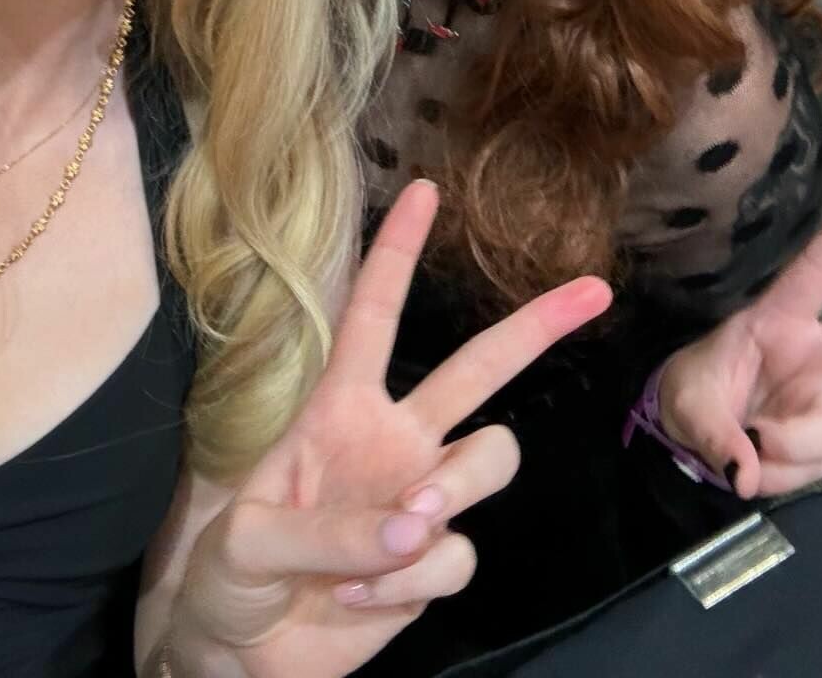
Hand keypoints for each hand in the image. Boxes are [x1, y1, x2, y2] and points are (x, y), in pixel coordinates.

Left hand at [170, 180, 610, 677]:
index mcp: (337, 406)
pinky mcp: (434, 563)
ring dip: (453, 492)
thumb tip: (414, 525)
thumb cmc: (230, 575)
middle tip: (591, 291)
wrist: (243, 653)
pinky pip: (458, 556)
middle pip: (478, 370)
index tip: (422, 190)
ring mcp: (420, 498)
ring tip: (400, 529)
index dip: (396, 251)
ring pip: (490, 458)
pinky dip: (411, 583)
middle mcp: (392, 439)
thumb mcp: (250, 540)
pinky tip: (360, 599)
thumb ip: (330, 530)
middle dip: (533, 327)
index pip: (373, 313)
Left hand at [659, 182, 821, 497]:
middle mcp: (813, 354)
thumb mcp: (686, 403)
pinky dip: (781, 475)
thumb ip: (714, 435)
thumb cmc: (692, 392)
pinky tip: (757, 466)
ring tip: (749, 444)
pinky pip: (814, 465)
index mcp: (777, 320)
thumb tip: (748, 472)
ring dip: (790, 448)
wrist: (686, 436)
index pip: (816, 272)